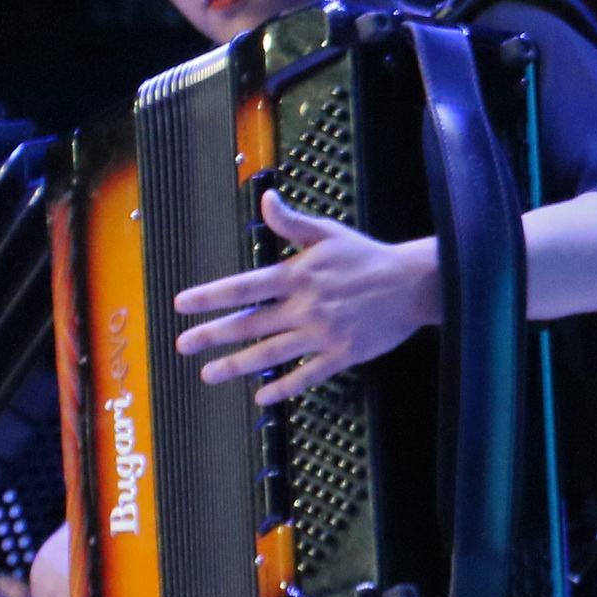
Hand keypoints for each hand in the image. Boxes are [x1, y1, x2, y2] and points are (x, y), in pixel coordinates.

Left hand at [174, 192, 437, 405]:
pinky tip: (262, 397)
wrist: (413, 285)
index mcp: (296, 276)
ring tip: (209, 375)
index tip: (182, 305)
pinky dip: (283, 387)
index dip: (210, 297)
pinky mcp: (342, 354)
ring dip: (236, 365)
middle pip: (249, 324)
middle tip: (183, 345)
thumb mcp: (328, 233)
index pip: (243, 287)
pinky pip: (307, 375)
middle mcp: (303, 307)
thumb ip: (291, 222)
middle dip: (212, 336)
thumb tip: (266, 199)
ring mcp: (321, 334)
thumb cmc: (368, 257)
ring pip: (270, 354)